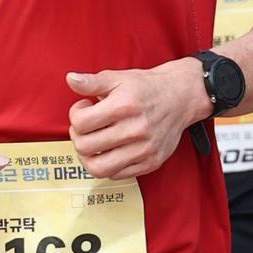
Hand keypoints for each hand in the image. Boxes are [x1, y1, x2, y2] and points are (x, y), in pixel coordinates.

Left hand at [65, 58, 206, 177]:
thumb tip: (71, 80)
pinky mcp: (151, 162)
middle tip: (86, 128)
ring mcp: (144, 149)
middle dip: (78, 136)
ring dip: (88, 157)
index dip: (75, 115)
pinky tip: (109, 151)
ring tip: (92, 145)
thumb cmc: (147, 87)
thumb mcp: (118, 78)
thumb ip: (92, 82)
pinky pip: (117, 175)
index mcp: (124, 106)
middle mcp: (135, 130)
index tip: (84, 109)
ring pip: (99, 168)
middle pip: (86, 147)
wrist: (181, 97)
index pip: (80, 123)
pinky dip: (107, 165)